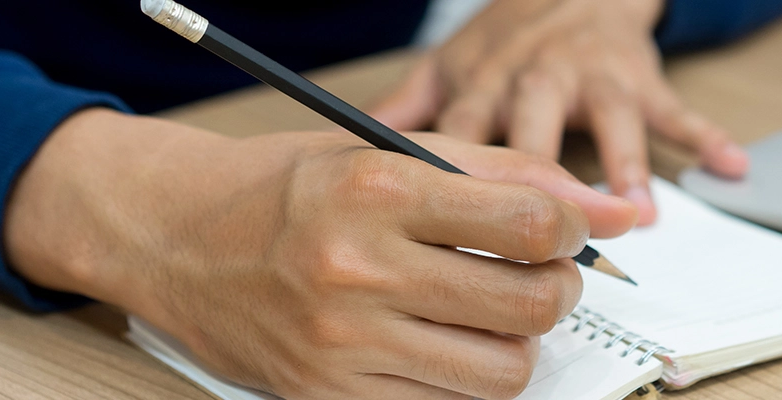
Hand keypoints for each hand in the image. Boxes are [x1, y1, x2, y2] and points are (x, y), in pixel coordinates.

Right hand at [3, 109, 636, 398]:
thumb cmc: (287, 188)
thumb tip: (608, 211)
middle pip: (531, 307)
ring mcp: (341, 345)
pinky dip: (461, 379)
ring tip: (483, 313)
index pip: (529, 226)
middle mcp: (358, 271)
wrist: (173, 238)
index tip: (556, 232)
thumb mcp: (390, 151)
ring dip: (514, 343)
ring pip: (502, 373)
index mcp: (378, 191)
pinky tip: (437, 344)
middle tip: (532, 274)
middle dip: (555, 290)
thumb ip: (506, 173)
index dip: (568, 232)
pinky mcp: (327, 397)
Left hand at [371, 0, 749, 224]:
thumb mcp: (446, 68)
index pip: (467, 139)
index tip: (447, 237)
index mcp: (484, 85)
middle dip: (542, 185)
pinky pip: (676, 109)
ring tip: (640, 212)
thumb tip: (345, 155)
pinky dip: (706, 137)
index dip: (458, 188)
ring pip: (610, 122)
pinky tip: (731, 165)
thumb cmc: (505, 40)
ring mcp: (592, 79)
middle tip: (547, 243)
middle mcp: (537, 81)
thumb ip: (404, 114)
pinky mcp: (641, 79)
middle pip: (537, 133)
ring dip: (625, 166)